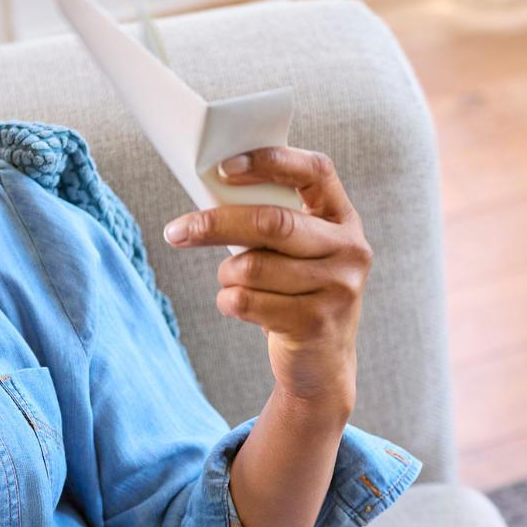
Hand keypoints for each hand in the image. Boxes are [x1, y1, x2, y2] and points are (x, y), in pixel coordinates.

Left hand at [162, 148, 369, 415]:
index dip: (271, 162)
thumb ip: (273, 220)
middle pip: (273, 223)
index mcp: (342, 218)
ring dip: (226, 275)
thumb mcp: (299, 251)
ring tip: (231, 282)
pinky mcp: (317, 323)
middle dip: (216, 224)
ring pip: (253, 267)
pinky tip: (238, 306)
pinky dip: (229, 302)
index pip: (316, 171)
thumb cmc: (297, 293)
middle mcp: (349, 249)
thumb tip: (210, 190)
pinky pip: (248, 302)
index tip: (225, 167)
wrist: (322, 364)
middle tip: (177, 231)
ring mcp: (338, 288)